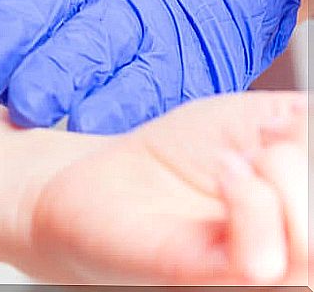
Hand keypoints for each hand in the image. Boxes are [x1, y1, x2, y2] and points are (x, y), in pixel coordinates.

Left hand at [0, 0, 299, 131]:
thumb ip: (19, 28)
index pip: (24, 7)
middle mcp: (120, 0)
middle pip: (80, 42)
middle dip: (48, 77)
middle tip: (19, 108)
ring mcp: (164, 36)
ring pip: (132, 76)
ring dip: (101, 106)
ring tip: (73, 127)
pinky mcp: (198, 70)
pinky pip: (169, 100)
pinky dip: (142, 121)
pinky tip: (116, 142)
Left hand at [29, 91, 308, 283]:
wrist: (102, 179)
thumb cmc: (183, 157)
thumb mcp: (266, 120)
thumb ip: (310, 126)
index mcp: (307, 222)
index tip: (288, 128)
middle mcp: (298, 262)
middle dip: (311, 164)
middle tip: (272, 142)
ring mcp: (262, 282)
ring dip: (287, 178)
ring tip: (242, 159)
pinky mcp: (213, 284)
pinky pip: (263, 262)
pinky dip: (251, 198)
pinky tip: (226, 172)